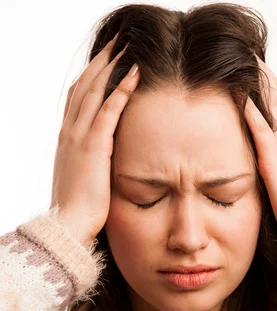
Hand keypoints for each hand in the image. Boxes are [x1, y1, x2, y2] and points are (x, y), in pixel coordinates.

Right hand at [50, 34, 139, 246]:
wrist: (69, 225)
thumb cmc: (80, 211)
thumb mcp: (83, 181)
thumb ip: (91, 165)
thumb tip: (105, 164)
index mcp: (67, 141)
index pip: (77, 100)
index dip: (90, 78)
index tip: (104, 64)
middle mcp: (69, 133)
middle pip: (84, 87)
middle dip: (100, 63)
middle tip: (117, 44)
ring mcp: (79, 138)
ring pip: (94, 91)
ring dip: (111, 67)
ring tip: (127, 48)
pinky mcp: (94, 147)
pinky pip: (109, 110)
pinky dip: (121, 90)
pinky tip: (135, 74)